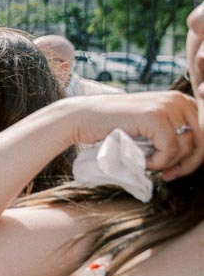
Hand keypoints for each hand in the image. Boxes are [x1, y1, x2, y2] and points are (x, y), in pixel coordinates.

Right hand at [63, 92, 201, 180]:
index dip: (196, 156)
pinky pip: (170, 149)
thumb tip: (196, 156)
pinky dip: (157, 162)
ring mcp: (167, 106)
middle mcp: (178, 99)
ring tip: (149, 165)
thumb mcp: (151, 127)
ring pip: (187, 147)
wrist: (84, 118)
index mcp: (181, 101)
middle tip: (169, 175)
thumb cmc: (115, 127)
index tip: (176, 170)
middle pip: (203, 140)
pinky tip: (143, 161)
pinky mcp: (155, 116)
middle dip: (189, 164)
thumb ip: (173, 133)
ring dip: (169, 164)